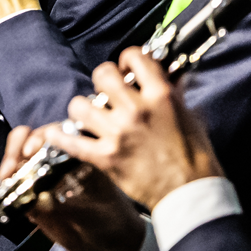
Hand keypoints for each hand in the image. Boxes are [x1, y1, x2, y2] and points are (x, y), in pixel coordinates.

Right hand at [0, 125, 148, 250]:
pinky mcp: (26, 194)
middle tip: (11, 169)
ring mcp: (39, 176)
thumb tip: (39, 198)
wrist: (110, 247)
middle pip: (27, 139)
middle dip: (15, 149)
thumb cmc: (113, 222)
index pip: (54, 134)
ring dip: (1, 167)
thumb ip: (68, 204)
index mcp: (76, 154)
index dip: (39, 138)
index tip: (31, 151)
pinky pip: (2, 184)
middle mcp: (55, 160)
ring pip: (11, 158)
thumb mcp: (96, 211)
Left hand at [44, 48, 224, 209]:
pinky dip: (60, 137)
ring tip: (89, 114)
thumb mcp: (191, 117)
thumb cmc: (195, 157)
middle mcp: (135, 109)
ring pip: (80, 105)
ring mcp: (117, 133)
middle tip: (107, 90)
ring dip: (82, 108)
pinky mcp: (105, 157)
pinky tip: (55, 132)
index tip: (127, 68)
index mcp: (160, 96)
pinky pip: (71, 141)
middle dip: (103, 79)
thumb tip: (170, 77)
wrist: (191, 194)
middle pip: (102, 74)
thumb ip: (175, 94)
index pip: (135, 56)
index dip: (128, 59)